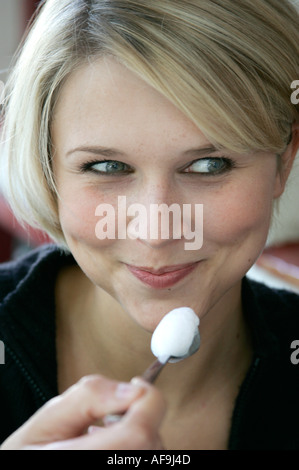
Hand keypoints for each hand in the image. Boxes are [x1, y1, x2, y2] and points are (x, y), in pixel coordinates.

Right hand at [1, 375, 165, 449]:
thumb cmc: (27, 454)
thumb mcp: (47, 420)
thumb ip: (89, 397)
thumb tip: (131, 389)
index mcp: (89, 457)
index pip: (141, 431)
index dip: (148, 400)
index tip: (138, 384)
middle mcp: (112, 469)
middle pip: (151, 439)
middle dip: (138, 414)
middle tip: (107, 414)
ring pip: (152, 449)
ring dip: (136, 432)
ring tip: (100, 433)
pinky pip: (145, 457)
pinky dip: (133, 447)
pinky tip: (107, 446)